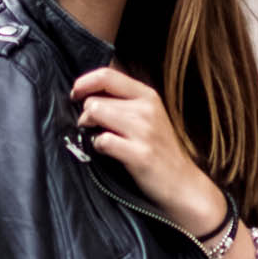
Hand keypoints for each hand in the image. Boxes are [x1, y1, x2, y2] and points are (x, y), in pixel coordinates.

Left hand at [71, 66, 223, 236]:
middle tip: (88, 126)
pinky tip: (105, 151)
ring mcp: (144, 131)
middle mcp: (146, 109)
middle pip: (95, 98)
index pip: (106, 75)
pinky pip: (102, 140)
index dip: (84, 83)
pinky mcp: (139, 154)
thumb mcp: (149, 116)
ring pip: (95, 113)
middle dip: (85, 113)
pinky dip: (97, 146)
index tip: (75, 95)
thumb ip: (124, 100)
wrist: (182, 183)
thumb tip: (90, 91)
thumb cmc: (160, 150)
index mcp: (148, 95)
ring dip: (87, 127)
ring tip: (97, 137)